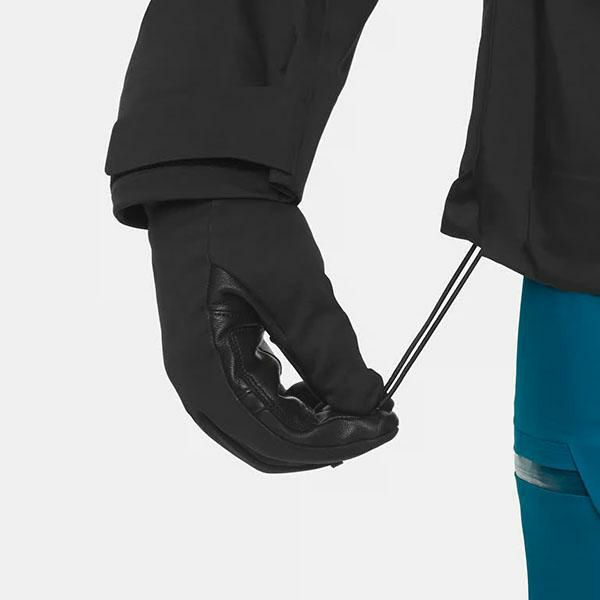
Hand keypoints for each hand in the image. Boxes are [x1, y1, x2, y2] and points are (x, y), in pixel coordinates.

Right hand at [146, 198, 397, 472]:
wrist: (206, 184)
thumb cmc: (245, 230)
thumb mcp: (298, 294)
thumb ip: (332, 358)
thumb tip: (370, 407)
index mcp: (206, 374)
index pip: (281, 439)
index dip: (340, 441)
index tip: (388, 424)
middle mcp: (195, 384)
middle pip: (268, 445)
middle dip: (327, 439)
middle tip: (378, 417)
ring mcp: (199, 371)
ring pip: (262, 428)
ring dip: (312, 422)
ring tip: (357, 400)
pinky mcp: (210, 354)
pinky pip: (254, 400)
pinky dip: (293, 403)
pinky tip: (321, 385)